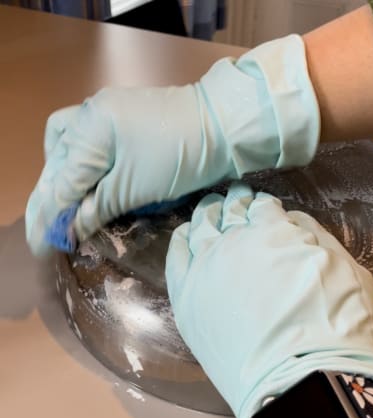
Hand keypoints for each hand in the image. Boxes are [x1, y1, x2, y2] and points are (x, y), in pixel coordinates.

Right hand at [25, 35, 319, 255]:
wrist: (224, 124)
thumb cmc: (182, 156)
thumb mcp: (136, 188)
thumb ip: (98, 208)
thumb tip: (69, 228)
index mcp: (88, 129)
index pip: (60, 181)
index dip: (50, 217)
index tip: (42, 246)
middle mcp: (89, 113)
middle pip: (58, 161)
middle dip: (51, 197)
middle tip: (47, 231)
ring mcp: (106, 110)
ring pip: (67, 144)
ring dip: (62, 174)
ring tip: (64, 205)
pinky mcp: (124, 115)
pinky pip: (87, 138)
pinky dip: (82, 161)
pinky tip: (85, 178)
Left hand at [165, 182, 372, 417]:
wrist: (303, 383)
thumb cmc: (337, 327)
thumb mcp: (346, 270)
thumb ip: (317, 237)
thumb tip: (293, 221)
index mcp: (275, 231)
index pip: (263, 206)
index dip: (264, 203)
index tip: (263, 204)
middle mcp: (235, 242)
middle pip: (229, 211)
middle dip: (235, 202)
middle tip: (236, 197)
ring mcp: (206, 270)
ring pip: (200, 228)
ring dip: (207, 216)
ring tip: (210, 211)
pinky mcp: (188, 300)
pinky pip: (176, 258)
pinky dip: (181, 242)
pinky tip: (186, 236)